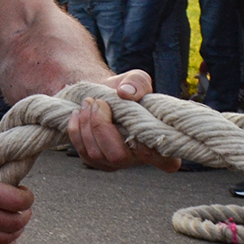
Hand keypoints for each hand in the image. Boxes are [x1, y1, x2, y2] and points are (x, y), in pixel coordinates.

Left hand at [65, 70, 180, 172]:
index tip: (137, 124)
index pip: (167, 163)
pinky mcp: (97, 162)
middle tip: (99, 102)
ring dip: (87, 124)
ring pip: (96, 154)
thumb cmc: (128, 90)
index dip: (155, 151)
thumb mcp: (137, 80)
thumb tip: (126, 93)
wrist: (104, 96)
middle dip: (101, 126)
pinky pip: (83, 151)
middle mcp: (140, 160)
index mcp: (161, 145)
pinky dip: (76, 130)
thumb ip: (138, 83)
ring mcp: (117, 164)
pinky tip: (78, 113)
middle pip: (118, 156)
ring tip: (89, 102)